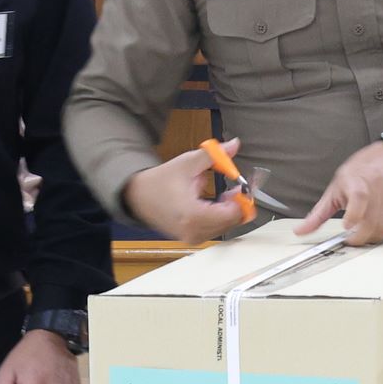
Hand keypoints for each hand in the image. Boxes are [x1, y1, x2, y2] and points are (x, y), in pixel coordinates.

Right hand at [122, 138, 253, 241]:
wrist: (137, 196)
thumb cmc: (161, 180)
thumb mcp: (187, 163)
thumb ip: (214, 155)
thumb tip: (234, 145)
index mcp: (192, 215)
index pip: (231, 214)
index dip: (242, 198)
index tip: (245, 185)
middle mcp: (192, 231)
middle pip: (232, 222)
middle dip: (238, 203)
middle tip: (238, 187)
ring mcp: (191, 237)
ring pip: (225, 227)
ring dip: (230, 210)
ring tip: (225, 194)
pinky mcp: (191, 238)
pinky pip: (216, 230)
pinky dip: (221, 217)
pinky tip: (217, 204)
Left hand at [298, 140, 382, 243]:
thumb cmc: (363, 170)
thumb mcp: (336, 186)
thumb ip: (319, 213)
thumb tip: (301, 231)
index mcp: (357, 179)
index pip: (359, 197)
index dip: (354, 214)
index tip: (346, 226)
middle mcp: (379, 186)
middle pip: (372, 220)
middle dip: (359, 237)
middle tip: (351, 239)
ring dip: (373, 237)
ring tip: (364, 233)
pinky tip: (377, 227)